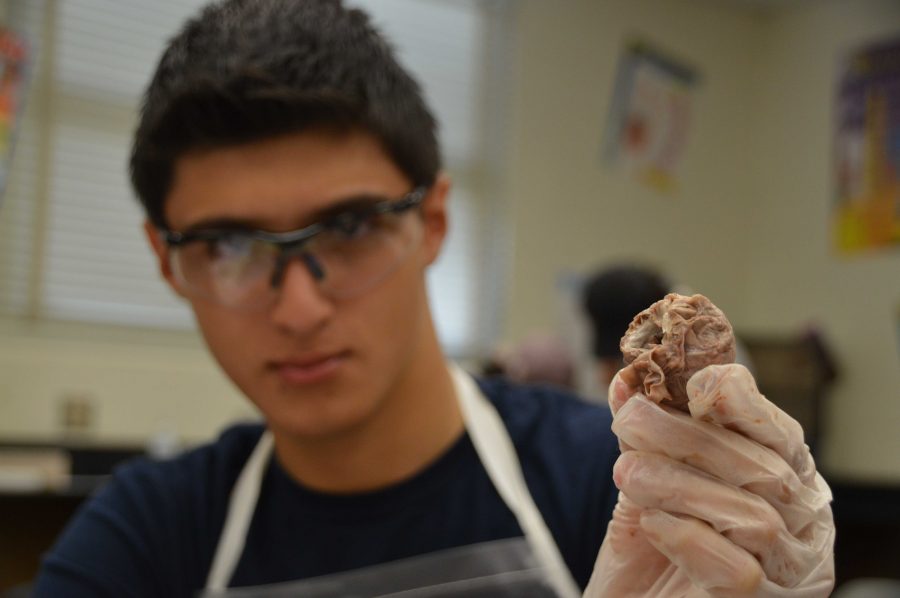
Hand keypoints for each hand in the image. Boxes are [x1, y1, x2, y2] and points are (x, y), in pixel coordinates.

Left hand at [584, 364, 834, 596]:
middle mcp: (803, 530)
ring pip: (753, 517)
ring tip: (626, 473)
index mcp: (786, 485)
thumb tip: (625, 379)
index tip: (697, 383)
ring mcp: (788, 576)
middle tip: (628, 419)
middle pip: (764, 471)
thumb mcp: (645, 481)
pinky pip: (736, 569)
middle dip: (689, 438)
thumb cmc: (648, 551)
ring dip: (679, 485)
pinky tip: (651, 523)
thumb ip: (644, 435)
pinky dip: (687, 536)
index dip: (746, 405)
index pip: (782, 436)